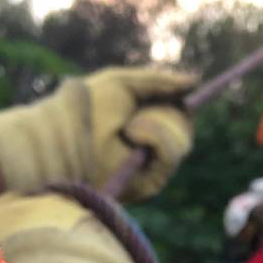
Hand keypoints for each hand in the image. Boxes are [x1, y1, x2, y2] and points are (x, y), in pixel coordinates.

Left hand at [0, 67, 197, 202]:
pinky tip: (132, 135)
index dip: (187, 99)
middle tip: (139, 111)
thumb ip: (159, 80)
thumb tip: (195, 80)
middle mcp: (150, 147)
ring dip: (159, 123)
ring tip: (129, 125)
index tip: (199, 85)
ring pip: (183, 138)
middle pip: (185, 124)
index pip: (178, 111)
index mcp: (144, 122)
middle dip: (166, 111)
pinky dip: (155, 137)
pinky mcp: (150, 182)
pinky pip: (172, 153)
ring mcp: (152, 166)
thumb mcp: (123, 84)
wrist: (63, 135)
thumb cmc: (85, 108)